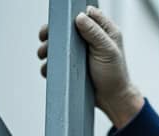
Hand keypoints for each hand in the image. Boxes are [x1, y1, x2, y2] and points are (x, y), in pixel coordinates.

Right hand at [37, 5, 143, 127]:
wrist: (112, 99)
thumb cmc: (115, 75)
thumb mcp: (107, 51)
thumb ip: (95, 33)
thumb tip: (79, 17)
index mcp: (103, 30)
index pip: (86, 14)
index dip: (72, 15)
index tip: (61, 22)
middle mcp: (91, 38)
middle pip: (67, 28)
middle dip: (53, 32)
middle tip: (45, 37)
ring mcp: (80, 51)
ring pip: (59, 43)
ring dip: (48, 48)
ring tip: (43, 54)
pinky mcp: (73, 64)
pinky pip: (57, 59)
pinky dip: (50, 63)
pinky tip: (48, 68)